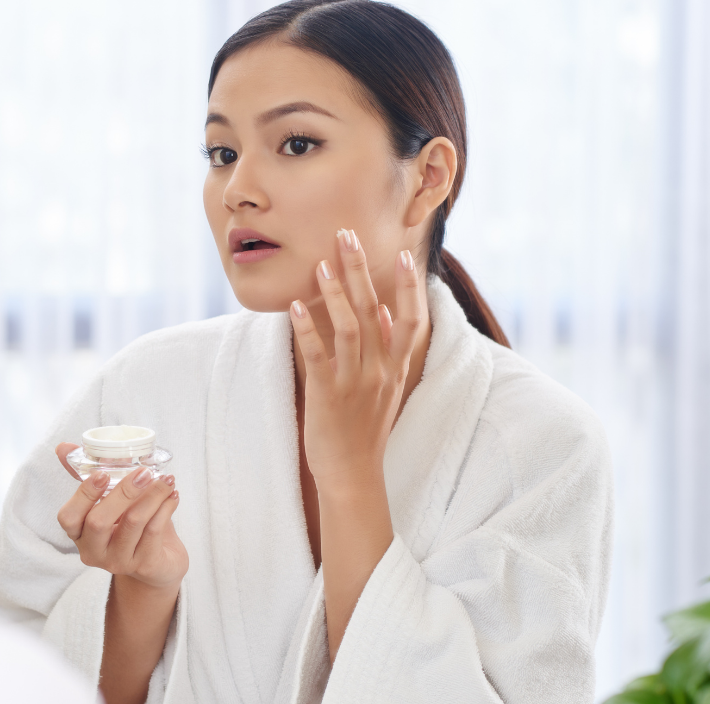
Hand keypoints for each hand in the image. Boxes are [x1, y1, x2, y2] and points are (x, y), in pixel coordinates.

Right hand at [54, 443, 187, 590]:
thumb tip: (64, 447)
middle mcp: (94, 551)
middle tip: (143, 472)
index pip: (68, 517)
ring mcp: (119, 561)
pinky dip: (166, 508)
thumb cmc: (128, 526)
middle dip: (123, 492)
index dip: (83, 494)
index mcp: (79, 534)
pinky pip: (154, 531)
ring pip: (132, 523)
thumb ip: (88, 474)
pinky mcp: (145, 566)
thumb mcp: (108, 501)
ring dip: (152, 495)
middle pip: (99, 522)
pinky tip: (173, 494)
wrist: (158, 564)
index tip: (102, 473)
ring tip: (166, 478)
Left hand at [290, 230, 422, 488]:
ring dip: (336, 294)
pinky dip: (308, 330)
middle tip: (347, 236)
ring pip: (349, 329)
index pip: (412, 319)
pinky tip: (296, 307)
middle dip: (361, 271)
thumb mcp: (386, 388)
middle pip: (375, 311)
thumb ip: (388, 351)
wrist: (353, 473)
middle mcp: (381, 371)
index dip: (410, 287)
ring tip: (321, 264)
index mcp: (396, 367)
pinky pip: (318, 356)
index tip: (404, 255)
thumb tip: (387, 312)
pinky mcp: (328, 395)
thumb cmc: (365, 428)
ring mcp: (356, 383)